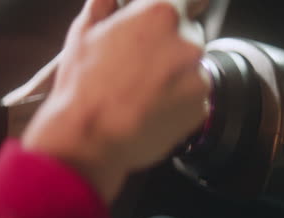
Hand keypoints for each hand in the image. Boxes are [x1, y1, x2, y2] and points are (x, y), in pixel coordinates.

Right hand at [22, 0, 210, 203]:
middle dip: (170, 45)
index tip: (172, 19)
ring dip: (174, 74)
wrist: (89, 139)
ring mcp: (197, 78)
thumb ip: (105, 4)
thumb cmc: (83, 86)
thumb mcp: (84, 31)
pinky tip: (150, 107)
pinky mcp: (200, 108)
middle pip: (189, 35)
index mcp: (161, 13)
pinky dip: (178, 100)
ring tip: (141, 91)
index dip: (183, 8)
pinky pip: (193, 97)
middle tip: (140, 64)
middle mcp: (187, 42)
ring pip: (192, 67)